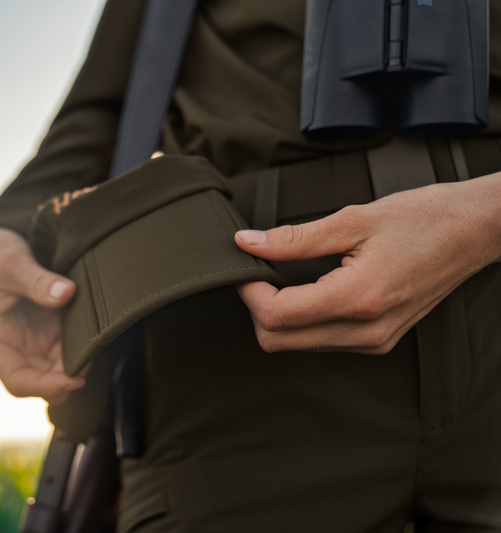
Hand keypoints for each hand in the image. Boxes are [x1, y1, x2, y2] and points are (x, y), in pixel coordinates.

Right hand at [0, 227, 84, 402]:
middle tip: (93, 357)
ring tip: (96, 346)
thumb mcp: (11, 263)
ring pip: (55, 371)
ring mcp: (29, 342)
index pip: (16, 380)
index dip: (45, 387)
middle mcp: (11, 348)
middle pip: (40, 382)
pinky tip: (94, 335)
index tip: (74, 379)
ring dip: (76, 365)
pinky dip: (80, 349)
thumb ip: (37, 280)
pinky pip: (64, 352)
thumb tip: (67, 294)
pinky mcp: (45, 333)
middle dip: (66, 378)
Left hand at [234, 173, 500, 353]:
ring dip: (278, 316)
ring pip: (296, 345)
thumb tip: (248, 243)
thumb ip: (294, 238)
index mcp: (358, 298)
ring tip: (282, 278)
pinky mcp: (378, 341)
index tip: (245, 266)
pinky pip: (321, 342)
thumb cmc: (423, 219)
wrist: (473, 231)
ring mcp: (374, 342)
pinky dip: (302, 321)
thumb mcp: (352, 219)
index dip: (249, 292)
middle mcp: (366, 331)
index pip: (277, 316)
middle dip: (257, 308)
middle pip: (278, 341)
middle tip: (258, 272)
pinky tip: (306, 291)